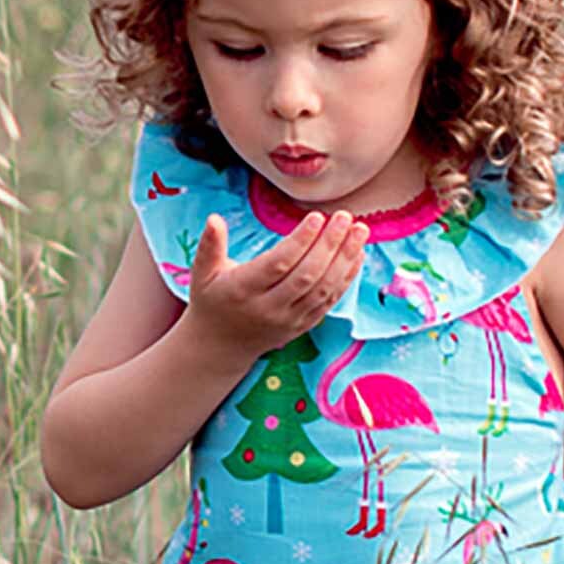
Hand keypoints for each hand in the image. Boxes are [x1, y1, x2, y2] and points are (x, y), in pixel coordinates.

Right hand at [183, 210, 368, 363]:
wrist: (221, 346)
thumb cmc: (212, 300)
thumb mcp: (203, 272)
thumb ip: (210, 245)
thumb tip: (214, 218)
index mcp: (243, 290)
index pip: (278, 265)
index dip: (300, 241)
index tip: (317, 217)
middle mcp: (269, 308)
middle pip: (307, 276)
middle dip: (329, 245)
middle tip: (345, 217)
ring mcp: (289, 319)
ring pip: (323, 289)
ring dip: (344, 259)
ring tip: (360, 230)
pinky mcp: (303, 325)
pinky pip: (330, 301)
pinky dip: (347, 277)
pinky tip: (357, 253)